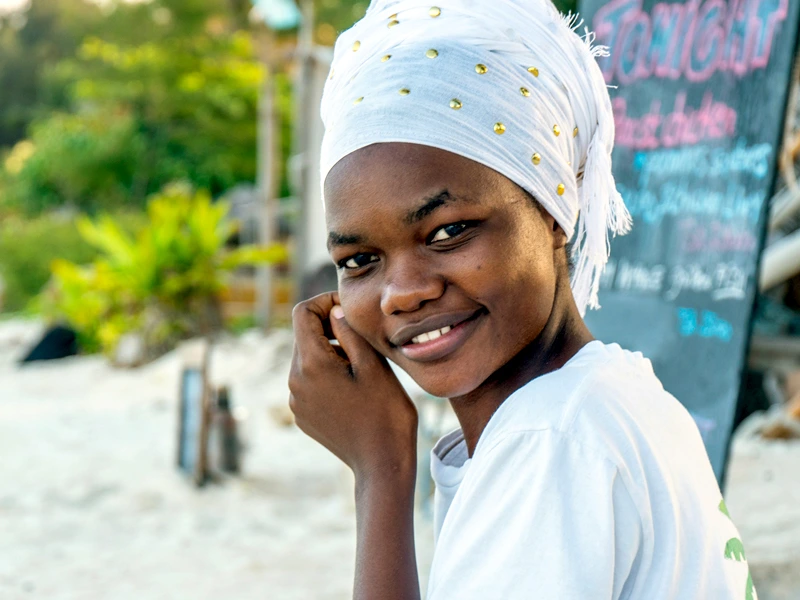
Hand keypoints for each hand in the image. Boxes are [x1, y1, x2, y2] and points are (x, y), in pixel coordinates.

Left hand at [288, 291, 417, 482]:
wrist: (382, 464)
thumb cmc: (385, 412)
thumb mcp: (373, 365)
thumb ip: (349, 332)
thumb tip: (334, 311)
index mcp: (311, 364)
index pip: (302, 312)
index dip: (325, 302)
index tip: (350, 311)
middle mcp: (294, 381)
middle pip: (304, 335)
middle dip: (329, 328)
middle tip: (362, 339)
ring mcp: (296, 401)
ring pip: (307, 359)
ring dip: (330, 352)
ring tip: (362, 367)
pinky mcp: (302, 415)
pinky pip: (309, 382)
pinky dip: (327, 374)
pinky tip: (354, 389)